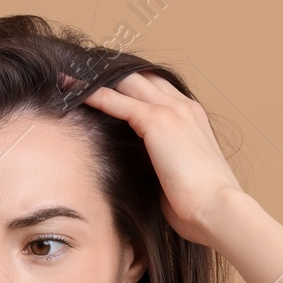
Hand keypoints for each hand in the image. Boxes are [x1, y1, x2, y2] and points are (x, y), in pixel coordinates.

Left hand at [73, 69, 244, 245]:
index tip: (103, 84)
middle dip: (110, 73)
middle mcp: (183, 107)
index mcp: (191, 118)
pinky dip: (92, 94)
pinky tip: (70, 91)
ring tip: (66, 77)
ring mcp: (172, 111)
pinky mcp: (157, 122)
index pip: (156, 88)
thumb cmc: (199, 205)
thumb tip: (134, 169)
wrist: (216, 210)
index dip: (129, 84)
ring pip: (126, 82)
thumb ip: (158, 163)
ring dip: (94, 78)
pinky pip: (116, 101)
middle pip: (140, 77)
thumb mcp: (176, 176)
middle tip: (77, 73)